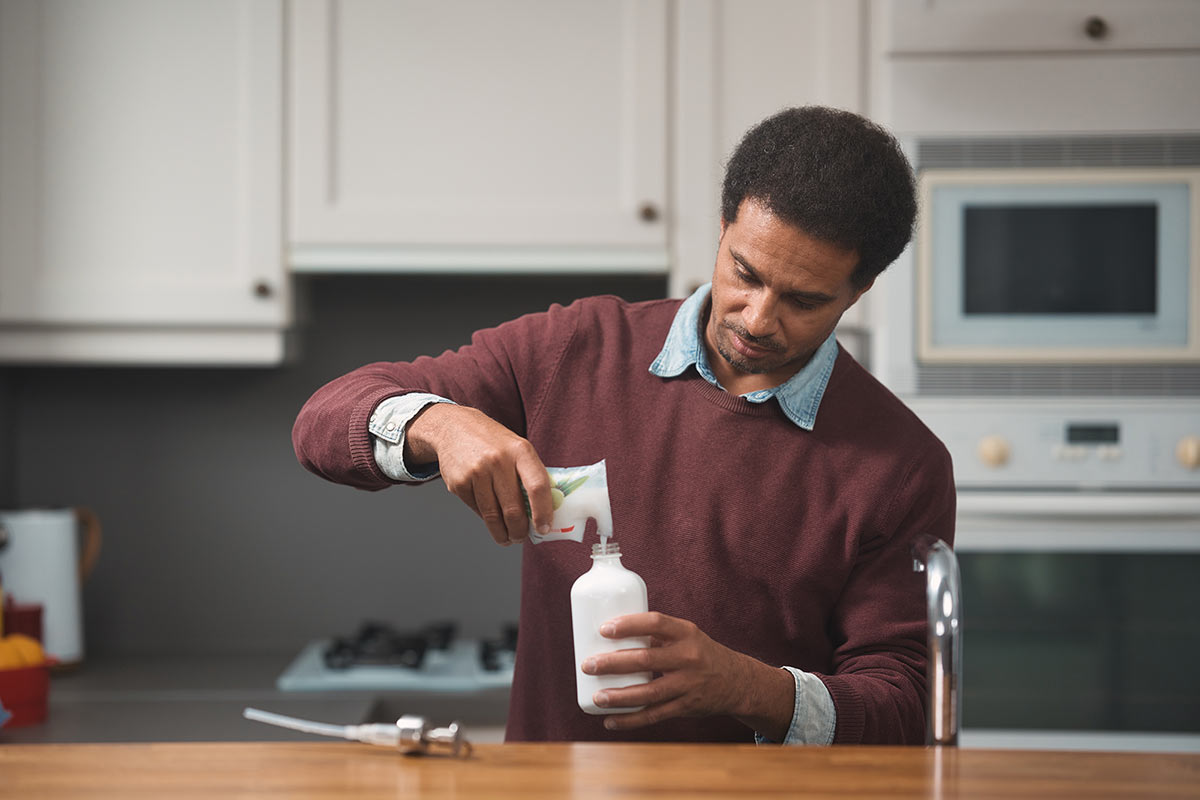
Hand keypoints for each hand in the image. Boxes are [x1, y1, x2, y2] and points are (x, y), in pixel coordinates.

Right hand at [404, 403, 552, 545]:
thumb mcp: (517, 448)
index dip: (543, 512)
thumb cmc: (493, 443)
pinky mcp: (458, 483)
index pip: (537, 486)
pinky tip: (490, 516)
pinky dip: (485, 518)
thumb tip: (546, 510)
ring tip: (508, 537)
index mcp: (520, 451)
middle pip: (513, 509)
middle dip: (520, 531)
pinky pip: (477, 510)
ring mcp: (476, 472)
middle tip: (522, 537)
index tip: (544, 528)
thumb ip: (531, 475)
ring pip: (493, 516)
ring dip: (502, 533)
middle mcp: (498, 461)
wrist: (454, 428)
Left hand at [580, 612, 794, 739]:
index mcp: (686, 633)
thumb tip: (609, 634)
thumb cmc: (699, 653)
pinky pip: (655, 715)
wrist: (736, 681)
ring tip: (596, 697)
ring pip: (649, 693)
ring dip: (619, 697)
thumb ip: (654, 635)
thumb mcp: (685, 636)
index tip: (604, 629)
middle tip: (588, 665)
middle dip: (613, 663)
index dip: (629, 625)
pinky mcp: (686, 707)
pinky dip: (630, 720)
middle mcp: (689, 658)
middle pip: (646, 659)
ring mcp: (688, 685)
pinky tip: (610, 721)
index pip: (656, 622)